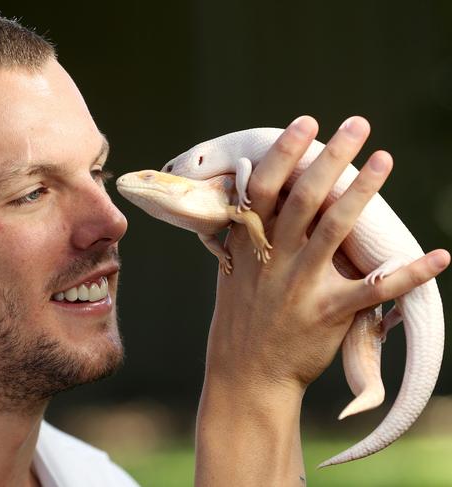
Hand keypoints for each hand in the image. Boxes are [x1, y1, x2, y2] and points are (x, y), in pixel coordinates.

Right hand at [194, 116, 448, 485]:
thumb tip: (258, 191)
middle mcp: (275, 259)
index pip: (264, 190)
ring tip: (385, 159)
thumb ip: (248, 231)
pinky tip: (440, 256)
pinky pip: (373, 291)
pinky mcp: (327, 314)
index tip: (306, 123)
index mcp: (250, 244)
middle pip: (303, 200)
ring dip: (361, 195)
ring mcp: (300, 286)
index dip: (283, 154)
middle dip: (329, 159)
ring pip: (334, 233)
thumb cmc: (240, 314)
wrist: (245, 373)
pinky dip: (408, 274)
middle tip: (357, 124)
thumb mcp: (234, 268)